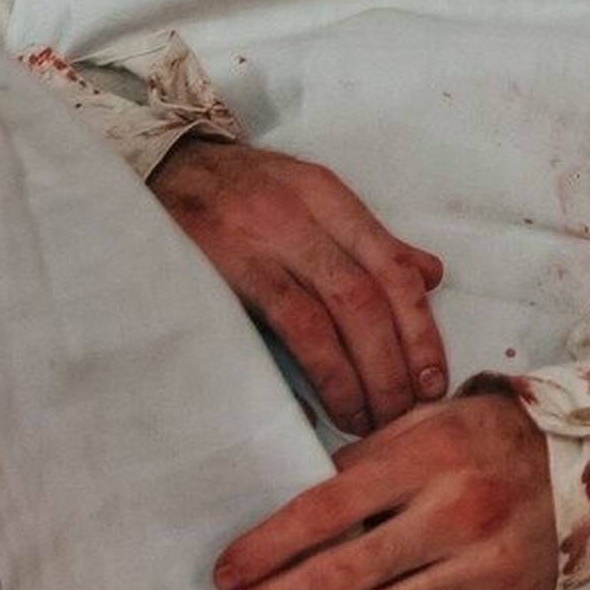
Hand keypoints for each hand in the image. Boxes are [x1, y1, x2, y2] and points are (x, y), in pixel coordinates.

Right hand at [150, 136, 447, 434]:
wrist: (154, 170)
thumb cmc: (236, 194)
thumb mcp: (305, 200)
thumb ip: (367, 241)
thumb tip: (430, 276)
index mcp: (328, 196)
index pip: (393, 266)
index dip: (421, 327)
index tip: (435, 378)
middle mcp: (303, 214)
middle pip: (370, 295)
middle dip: (398, 361)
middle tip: (410, 412)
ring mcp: (263, 241)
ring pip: (335, 314)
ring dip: (363, 375)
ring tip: (375, 419)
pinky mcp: (226, 270)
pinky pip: (290, 325)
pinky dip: (321, 371)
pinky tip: (331, 405)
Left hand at [213, 390, 560, 589]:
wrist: (583, 468)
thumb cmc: (486, 440)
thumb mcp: (427, 422)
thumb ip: (363, 461)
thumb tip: (294, 512)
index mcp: (432, 456)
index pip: (327, 508)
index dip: (267, 546)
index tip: (226, 570)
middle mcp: (459, 513)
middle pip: (345, 573)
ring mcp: (484, 567)